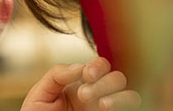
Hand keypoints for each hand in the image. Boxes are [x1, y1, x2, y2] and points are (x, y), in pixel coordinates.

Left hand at [21, 57, 140, 110]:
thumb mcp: (40, 96)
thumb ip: (57, 75)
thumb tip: (79, 67)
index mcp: (81, 85)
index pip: (100, 66)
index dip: (98, 66)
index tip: (87, 74)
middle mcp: (97, 96)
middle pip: (117, 78)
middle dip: (104, 83)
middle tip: (84, 94)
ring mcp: (106, 110)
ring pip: (129, 95)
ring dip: (118, 96)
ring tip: (100, 105)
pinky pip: (132, 108)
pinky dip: (124, 104)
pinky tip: (106, 109)